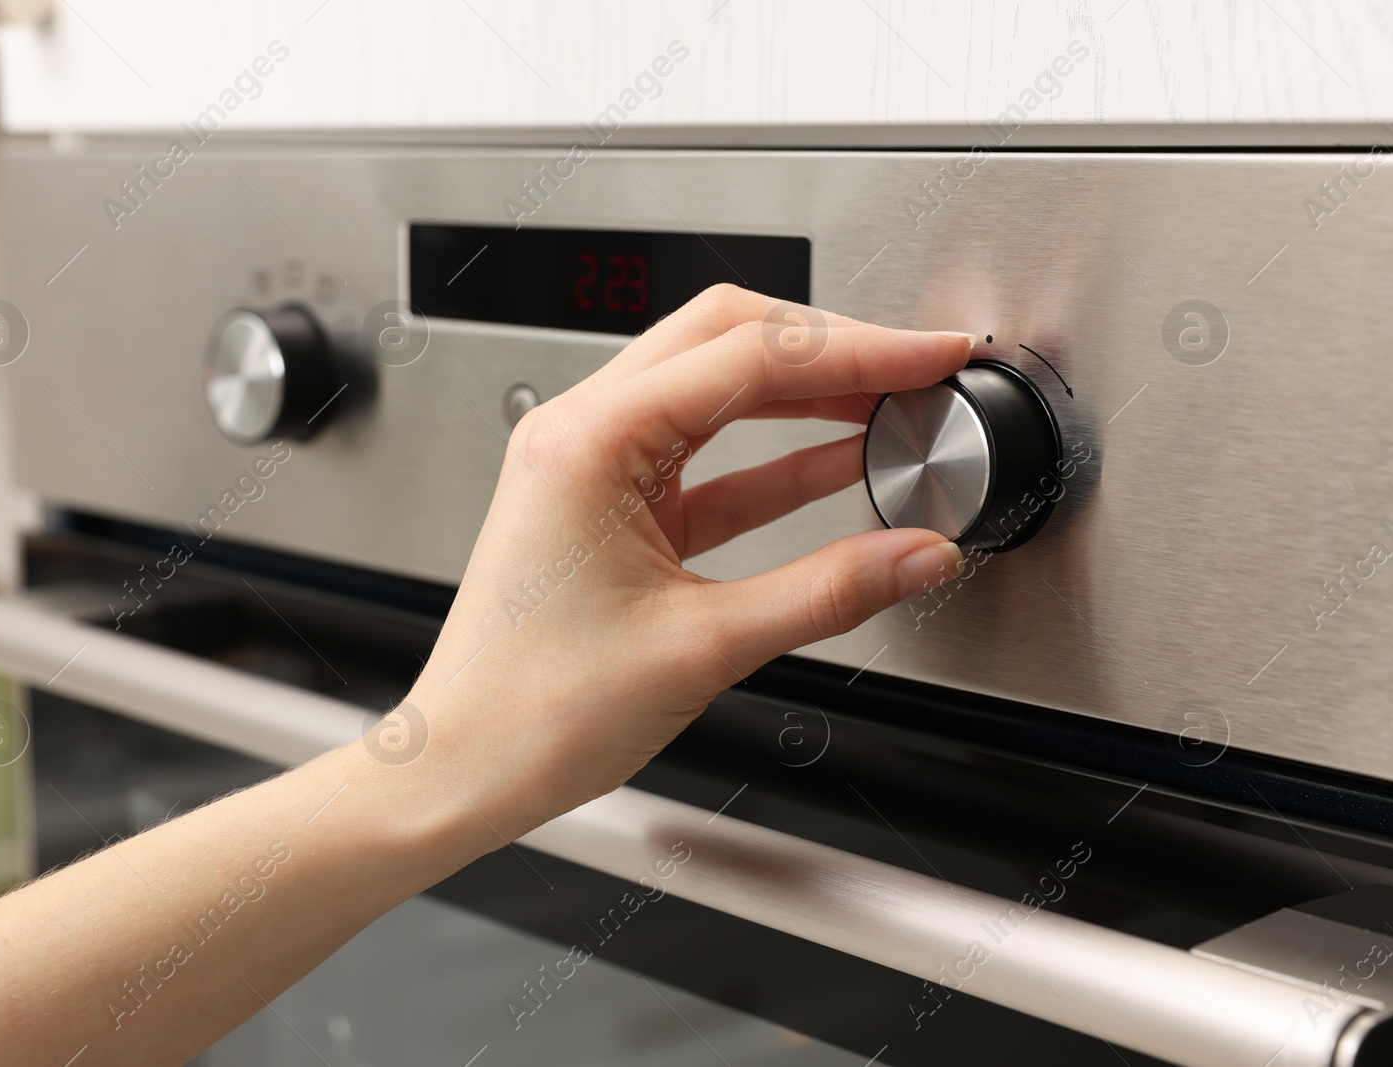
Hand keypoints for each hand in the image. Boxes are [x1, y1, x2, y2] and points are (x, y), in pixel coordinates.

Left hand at [395, 285, 972, 834]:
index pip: (750, 357)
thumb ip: (826, 591)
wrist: (462, 768)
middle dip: (830, 350)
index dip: (858, 351)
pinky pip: (706, 461)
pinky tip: (837, 464)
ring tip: (890, 408)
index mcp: (590, 441)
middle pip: (727, 341)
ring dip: (805, 397)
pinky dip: (774, 458)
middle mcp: (582, 434)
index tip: (929, 355)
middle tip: (914, 371)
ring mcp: (591, 468)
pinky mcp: (608, 509)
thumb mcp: (702, 646)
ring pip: (717, 393)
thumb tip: (918, 555)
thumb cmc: (531, 711)